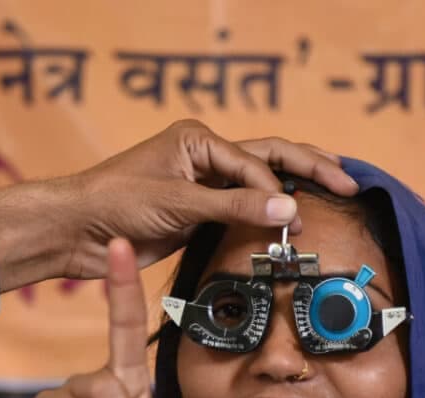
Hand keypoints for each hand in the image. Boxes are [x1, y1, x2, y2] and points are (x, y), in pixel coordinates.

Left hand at [0, 120, 358, 291]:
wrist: (77, 230)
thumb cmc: (115, 202)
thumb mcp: (179, 203)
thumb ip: (235, 206)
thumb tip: (289, 208)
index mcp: (199, 140)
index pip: (255, 162)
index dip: (278, 190)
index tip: (295, 220)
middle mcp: (205, 157)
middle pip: (270, 158)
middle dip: (310, 168)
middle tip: (348, 183)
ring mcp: (203, 185)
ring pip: (260, 183)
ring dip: (293, 189)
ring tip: (334, 192)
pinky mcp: (197, 214)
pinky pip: (243, 210)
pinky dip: (269, 214)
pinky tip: (292, 220)